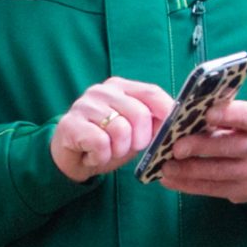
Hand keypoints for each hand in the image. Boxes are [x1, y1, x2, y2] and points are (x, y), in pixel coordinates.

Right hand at [50, 75, 178, 180]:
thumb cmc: (106, 143)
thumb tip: (176, 125)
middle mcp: (102, 91)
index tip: (172, 131)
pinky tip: (93, 155)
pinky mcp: (70, 123)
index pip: (151, 92)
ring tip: (108, 151)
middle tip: (128, 149)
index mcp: (121, 88)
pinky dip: (101, 156)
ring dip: (118, 151)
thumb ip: (152, 125)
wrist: (71, 159)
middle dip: (140, 140)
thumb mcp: (134, 133)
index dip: (167, 112)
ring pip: (120, 130)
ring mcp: (84, 105)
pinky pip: (100, 143)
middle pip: (139, 114)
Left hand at [152, 97, 246, 206]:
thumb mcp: (244, 117)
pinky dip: (188, 185)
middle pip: (227, 147)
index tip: (207, 114)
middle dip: (198, 147)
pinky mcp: (245, 192)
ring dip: (187, 170)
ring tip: (165, 167)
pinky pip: (212, 189)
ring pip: (216, 172)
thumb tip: (183, 117)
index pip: (246, 116)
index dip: (227, 115)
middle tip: (175, 148)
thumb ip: (221, 114)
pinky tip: (170, 180)